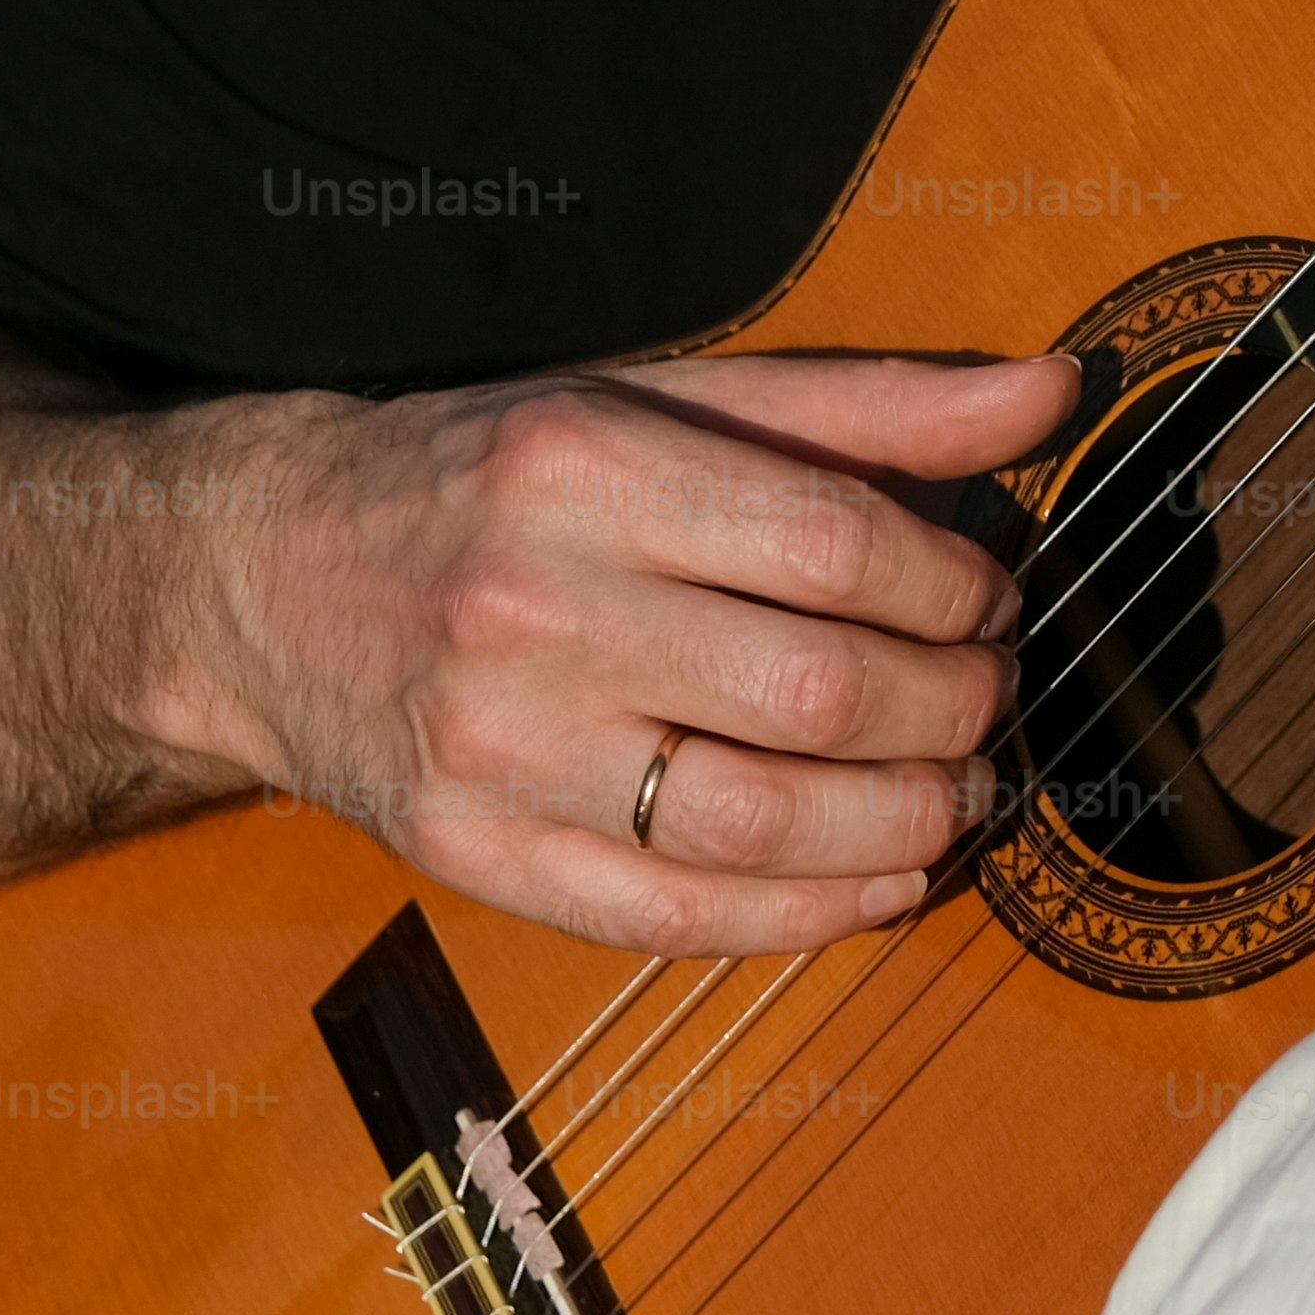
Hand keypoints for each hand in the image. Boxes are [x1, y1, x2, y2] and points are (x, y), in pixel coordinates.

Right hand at [148, 348, 1082, 956]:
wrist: (261, 577)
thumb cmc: (490, 475)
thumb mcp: (659, 397)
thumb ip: (862, 404)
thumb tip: (1053, 390)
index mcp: (586, 470)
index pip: (840, 546)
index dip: (956, 586)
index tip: (987, 596)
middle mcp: (534, 611)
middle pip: (822, 694)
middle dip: (955, 708)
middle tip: (989, 695)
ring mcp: (498, 752)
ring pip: (767, 828)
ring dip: (910, 824)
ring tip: (959, 790)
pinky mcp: (474, 858)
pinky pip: (679, 924)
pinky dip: (813, 917)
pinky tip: (884, 880)